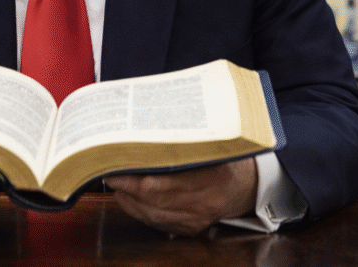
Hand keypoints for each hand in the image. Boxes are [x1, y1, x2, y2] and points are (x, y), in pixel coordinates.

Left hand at [104, 156, 257, 235]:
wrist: (249, 185)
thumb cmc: (229, 158)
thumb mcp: (212, 145)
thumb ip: (184, 141)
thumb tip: (148, 129)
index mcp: (210, 179)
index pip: (162, 184)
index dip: (134, 178)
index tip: (115, 167)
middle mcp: (203, 203)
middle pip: (153, 201)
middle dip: (126, 188)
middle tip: (108, 173)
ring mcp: (197, 218)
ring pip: (154, 215)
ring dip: (130, 201)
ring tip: (116, 185)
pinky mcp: (192, 227)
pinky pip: (160, 224)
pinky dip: (141, 212)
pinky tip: (130, 200)